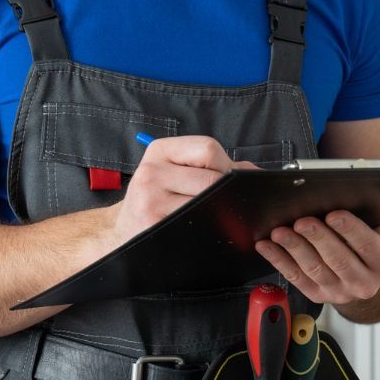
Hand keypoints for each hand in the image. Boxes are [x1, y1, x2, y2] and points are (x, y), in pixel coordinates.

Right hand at [116, 136, 255, 239]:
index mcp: (159, 150)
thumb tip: (257, 173)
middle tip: (225, 203)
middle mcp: (151, 172)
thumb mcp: (174, 171)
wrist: (122, 231)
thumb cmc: (157, 198)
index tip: (227, 180)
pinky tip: (203, 228)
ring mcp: (149, 200)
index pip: (208, 148)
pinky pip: (197, 225)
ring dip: (220, 212)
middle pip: (211, 178)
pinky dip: (208, 228)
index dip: (226, 166)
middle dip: (227, 192)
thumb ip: (215, 165)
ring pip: (207, 203)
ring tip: (212, 215)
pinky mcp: (153, 226)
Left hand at [255, 211, 379, 305]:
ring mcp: (340, 292)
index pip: (368, 245)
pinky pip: (296, 278)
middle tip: (302, 221)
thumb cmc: (374, 238)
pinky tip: (267, 246)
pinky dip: (279, 261)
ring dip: (295, 249)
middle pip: (338, 260)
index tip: (333, 214)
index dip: (350, 230)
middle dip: (318, 238)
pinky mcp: (319, 296)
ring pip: (314, 269)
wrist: (368, 270)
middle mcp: (365, 283)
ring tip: (280, 232)